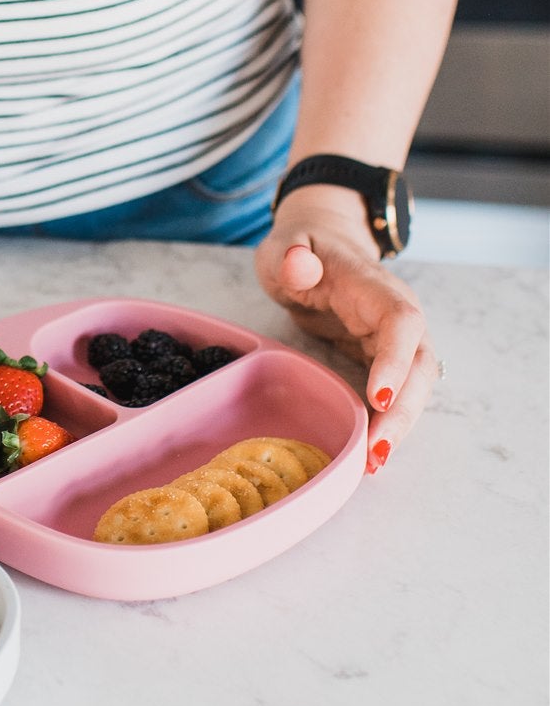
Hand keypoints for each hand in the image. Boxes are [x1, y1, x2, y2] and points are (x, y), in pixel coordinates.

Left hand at [254, 184, 437, 471]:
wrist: (318, 243)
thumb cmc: (301, 246)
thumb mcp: (286, 244)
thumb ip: (291, 255)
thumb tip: (299, 264)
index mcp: (374, 287)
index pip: (401, 323)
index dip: (396, 361)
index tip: (379, 397)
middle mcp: (396, 315)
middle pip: (419, 365)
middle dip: (404, 410)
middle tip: (376, 451)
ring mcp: (395, 339)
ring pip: (415, 385)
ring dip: (401, 425)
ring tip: (374, 463)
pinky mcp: (384, 357)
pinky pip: (398, 392)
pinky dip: (389, 422)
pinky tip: (370, 452)